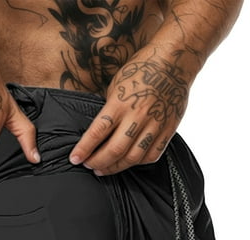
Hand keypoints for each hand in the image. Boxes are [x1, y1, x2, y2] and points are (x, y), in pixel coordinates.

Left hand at [69, 56, 190, 175]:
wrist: (175, 60)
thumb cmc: (141, 70)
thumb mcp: (116, 86)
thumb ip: (109, 111)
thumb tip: (96, 134)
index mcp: (120, 103)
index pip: (97, 132)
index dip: (84, 149)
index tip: (74, 159)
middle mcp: (137, 115)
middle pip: (115, 150)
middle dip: (98, 162)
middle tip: (88, 166)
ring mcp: (155, 124)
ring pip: (133, 157)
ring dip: (115, 168)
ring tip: (104, 169)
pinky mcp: (168, 129)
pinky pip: (152, 155)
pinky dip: (138, 163)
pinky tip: (128, 162)